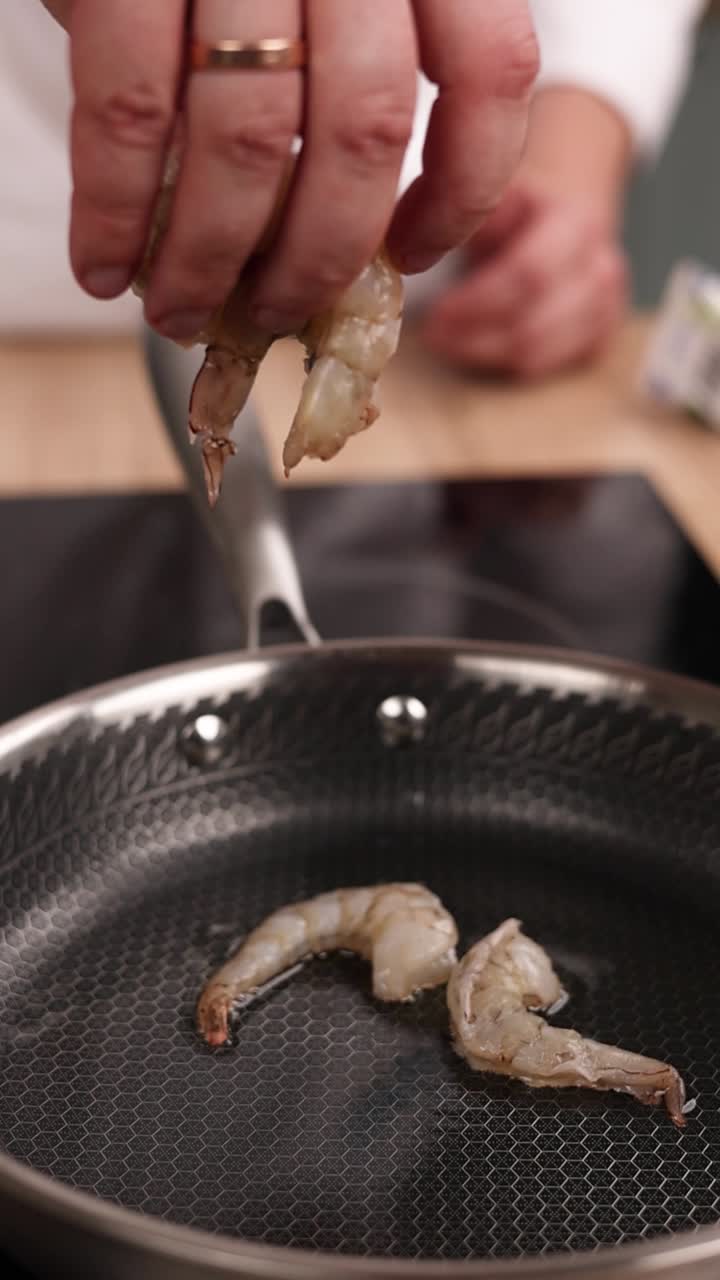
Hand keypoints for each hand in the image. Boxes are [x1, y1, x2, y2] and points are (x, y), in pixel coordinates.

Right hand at [42, 0, 537, 339]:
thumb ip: (356, 76)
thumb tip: (329, 243)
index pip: (492, 72)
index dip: (463, 189)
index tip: (410, 256)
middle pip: (365, 132)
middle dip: (317, 258)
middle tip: (274, 312)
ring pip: (249, 139)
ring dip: (211, 258)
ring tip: (180, 310)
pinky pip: (131, 109)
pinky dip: (114, 211)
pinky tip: (108, 268)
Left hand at [422, 174, 628, 378]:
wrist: (566, 217)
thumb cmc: (519, 210)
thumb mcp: (496, 194)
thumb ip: (470, 215)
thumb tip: (421, 236)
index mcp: (577, 223)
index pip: (529, 275)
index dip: (478, 302)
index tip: (436, 314)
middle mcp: (601, 267)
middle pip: (533, 323)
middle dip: (475, 337)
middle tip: (432, 336)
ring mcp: (605, 307)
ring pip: (538, 352)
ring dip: (483, 353)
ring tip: (446, 342)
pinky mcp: (599, 337)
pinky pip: (546, 366)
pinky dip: (505, 364)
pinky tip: (477, 349)